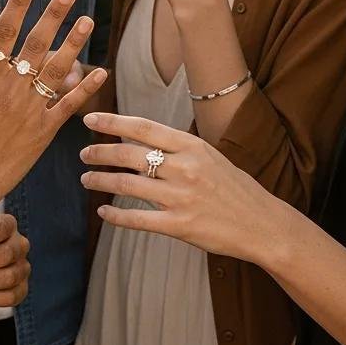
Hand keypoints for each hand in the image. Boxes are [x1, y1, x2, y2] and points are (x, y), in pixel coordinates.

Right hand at [0, 0, 107, 222]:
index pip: (3, 34)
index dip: (17, 6)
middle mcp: (9, 91)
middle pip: (35, 45)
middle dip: (52, 16)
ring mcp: (28, 111)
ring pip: (55, 70)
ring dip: (73, 44)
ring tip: (87, 20)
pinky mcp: (43, 133)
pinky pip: (68, 106)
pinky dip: (85, 89)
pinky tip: (100, 70)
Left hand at [79, 112, 281, 263]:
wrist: (261, 224)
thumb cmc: (235, 189)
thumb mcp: (211, 157)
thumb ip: (180, 149)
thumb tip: (144, 139)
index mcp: (192, 146)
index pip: (144, 128)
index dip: (113, 122)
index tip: (91, 118)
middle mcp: (185, 168)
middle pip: (130, 155)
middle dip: (100, 152)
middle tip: (83, 152)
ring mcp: (181, 198)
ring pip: (128, 185)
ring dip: (102, 181)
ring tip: (87, 179)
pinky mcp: (179, 226)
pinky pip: (138, 219)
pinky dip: (116, 216)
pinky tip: (104, 213)